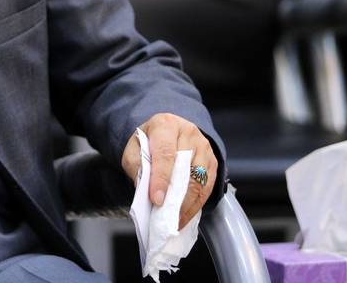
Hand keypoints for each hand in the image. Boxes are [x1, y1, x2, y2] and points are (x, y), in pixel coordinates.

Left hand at [121, 113, 217, 228]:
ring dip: (187, 205)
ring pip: (200, 182)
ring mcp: (205, 147)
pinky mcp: (213, 162)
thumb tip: (145, 190)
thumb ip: (136, 166)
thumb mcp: (134, 148)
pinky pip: (208, 188)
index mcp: (166, 125)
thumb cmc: (149, 141)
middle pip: (187, 170)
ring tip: (174, 221)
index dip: (161, 179)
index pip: (166, 154)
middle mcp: (190, 133)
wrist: (166, 133)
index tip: (156, 200)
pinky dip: (196, 205)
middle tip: (165, 218)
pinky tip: (184, 215)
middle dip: (176, 198)